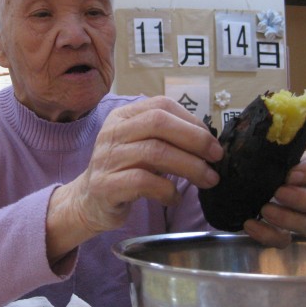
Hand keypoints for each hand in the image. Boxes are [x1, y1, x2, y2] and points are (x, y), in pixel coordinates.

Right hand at [46, 96, 222, 262]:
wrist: (89, 201)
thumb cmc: (124, 171)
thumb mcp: (142, 146)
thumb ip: (167, 137)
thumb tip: (210, 141)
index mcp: (122, 116)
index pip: (161, 105)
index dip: (191, 120)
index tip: (212, 140)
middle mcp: (112, 132)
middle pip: (158, 123)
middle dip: (194, 139)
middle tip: (216, 157)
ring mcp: (107, 158)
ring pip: (154, 152)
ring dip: (189, 166)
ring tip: (208, 179)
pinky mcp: (106, 186)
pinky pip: (143, 182)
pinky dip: (167, 190)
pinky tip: (175, 197)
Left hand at [244, 151, 305, 247]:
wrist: (230, 189)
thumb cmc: (248, 167)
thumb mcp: (253, 155)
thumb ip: (259, 151)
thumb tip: (253, 148)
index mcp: (304, 169)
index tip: (290, 175)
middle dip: (304, 199)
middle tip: (278, 193)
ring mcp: (300, 217)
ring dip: (291, 220)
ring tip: (264, 210)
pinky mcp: (283, 234)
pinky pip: (285, 241)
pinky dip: (268, 234)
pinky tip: (249, 224)